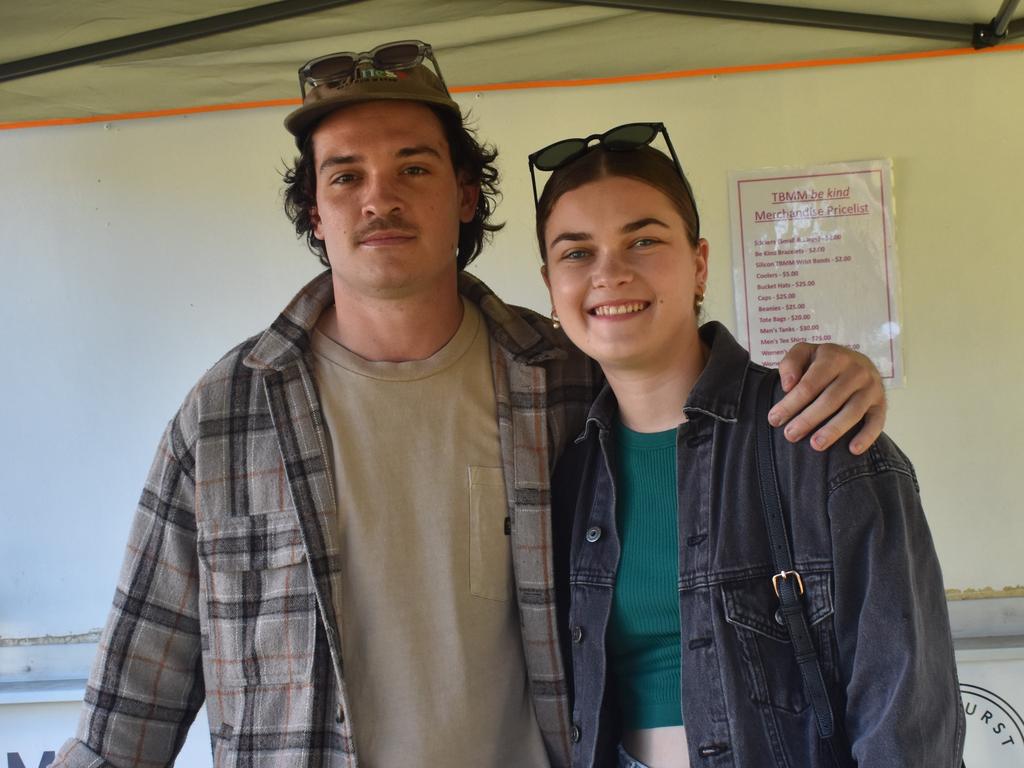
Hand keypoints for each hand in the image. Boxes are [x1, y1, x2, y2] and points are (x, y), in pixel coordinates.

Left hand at [769, 342, 885, 453]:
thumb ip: (790, 363)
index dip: (791, 403)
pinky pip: (877, 422)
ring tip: (815, 445)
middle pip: (830, 399)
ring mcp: (871, 388)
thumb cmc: (823, 363)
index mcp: (833, 356)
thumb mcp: (804, 353)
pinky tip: (852, 450)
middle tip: (790, 435)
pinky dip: (867, 436)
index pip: (809, 384)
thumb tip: (788, 385)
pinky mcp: (881, 403)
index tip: (774, 419)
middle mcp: (856, 370)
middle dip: (808, 419)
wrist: (857, 362)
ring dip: (833, 430)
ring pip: (852, 412)